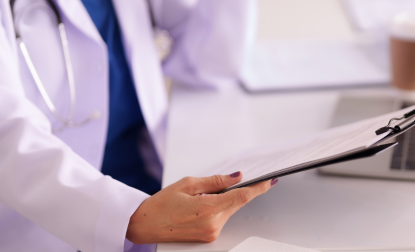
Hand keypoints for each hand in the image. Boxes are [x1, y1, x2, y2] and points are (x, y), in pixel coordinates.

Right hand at [126, 172, 275, 242]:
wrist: (144, 226)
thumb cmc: (160, 204)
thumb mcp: (188, 184)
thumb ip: (215, 181)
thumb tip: (237, 177)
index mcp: (208, 209)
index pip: (242, 196)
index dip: (258, 187)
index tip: (270, 180)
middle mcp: (213, 224)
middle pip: (237, 203)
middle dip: (239, 190)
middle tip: (238, 178)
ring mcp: (211, 233)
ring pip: (230, 210)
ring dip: (226, 199)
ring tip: (205, 194)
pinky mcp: (208, 237)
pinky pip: (222, 218)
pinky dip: (220, 208)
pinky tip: (206, 203)